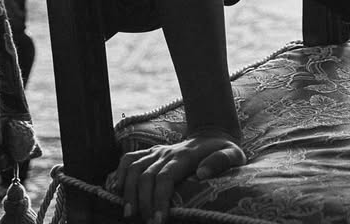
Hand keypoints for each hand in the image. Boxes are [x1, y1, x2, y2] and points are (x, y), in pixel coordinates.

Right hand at [114, 127, 245, 221]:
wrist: (213, 134)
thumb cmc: (224, 150)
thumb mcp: (233, 154)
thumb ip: (221, 162)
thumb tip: (201, 174)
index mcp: (185, 156)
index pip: (165, 177)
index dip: (158, 200)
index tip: (159, 221)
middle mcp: (167, 152)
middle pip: (146, 177)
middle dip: (143, 202)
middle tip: (147, 223)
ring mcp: (157, 152)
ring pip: (133, 168)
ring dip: (127, 191)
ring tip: (130, 213)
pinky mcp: (151, 153)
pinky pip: (129, 159)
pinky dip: (119, 173)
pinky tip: (116, 191)